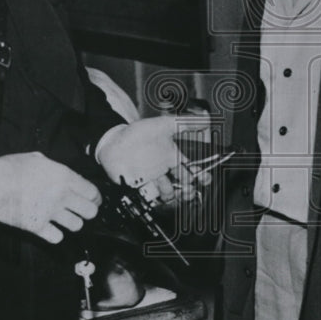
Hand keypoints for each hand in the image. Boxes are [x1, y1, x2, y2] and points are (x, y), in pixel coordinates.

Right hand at [0, 152, 100, 243]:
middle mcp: (62, 196)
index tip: (93, 201)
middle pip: (90, 212)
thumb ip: (55, 168)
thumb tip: (61, 173)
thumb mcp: (38, 158)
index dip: (95, 198)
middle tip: (81, 211)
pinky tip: (51, 229)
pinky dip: (55, 235)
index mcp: (64, 177)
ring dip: (72, 223)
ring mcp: (50, 212)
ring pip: (76, 226)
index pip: (93, 193)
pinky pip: (57, 238)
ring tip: (64, 220)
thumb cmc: (11, 168)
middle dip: (88, 212)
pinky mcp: (37, 226)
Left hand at [95, 115, 211, 201]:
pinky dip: (156, 200)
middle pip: (182, 186)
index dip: (201, 176)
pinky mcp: (140, 187)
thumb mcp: (163, 125)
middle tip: (189, 189)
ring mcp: (153, 180)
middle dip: (189, 190)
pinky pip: (152, 199)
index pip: (191, 170)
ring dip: (173, 195)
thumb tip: (207, 119)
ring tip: (171, 191)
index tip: (205, 178)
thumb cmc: (138, 132)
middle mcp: (165, 171)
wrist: (113, 140)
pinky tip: (156, 195)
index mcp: (172, 157)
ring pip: (169, 194)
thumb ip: (185, 123)